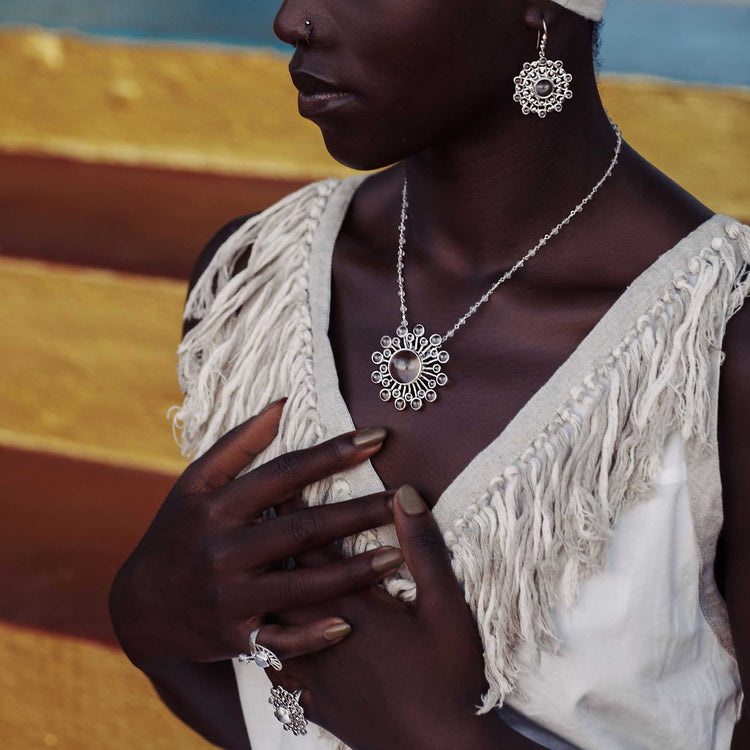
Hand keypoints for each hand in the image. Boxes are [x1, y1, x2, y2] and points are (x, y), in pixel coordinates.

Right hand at [108, 399, 404, 667]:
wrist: (138, 605)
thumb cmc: (176, 531)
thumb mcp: (194, 483)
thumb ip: (237, 444)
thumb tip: (282, 405)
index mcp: (218, 506)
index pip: (286, 472)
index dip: (334, 453)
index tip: (378, 437)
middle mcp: (224, 550)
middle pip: (304, 528)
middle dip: (360, 511)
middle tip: (406, 499)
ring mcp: (229, 597)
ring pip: (303, 584)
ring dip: (354, 572)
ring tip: (399, 556)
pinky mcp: (233, 637)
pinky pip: (281, 640)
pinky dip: (314, 635)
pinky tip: (350, 624)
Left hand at [266, 485, 504, 749]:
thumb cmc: (450, 676)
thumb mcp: (447, 606)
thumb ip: (424, 548)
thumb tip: (404, 494)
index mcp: (353, 605)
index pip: (314, 547)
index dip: (295, 512)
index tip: (279, 484)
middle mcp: (322, 633)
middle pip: (283, 578)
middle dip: (268, 543)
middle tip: (252, 514)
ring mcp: (313, 671)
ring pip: (271, 619)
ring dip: (261, 586)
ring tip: (248, 563)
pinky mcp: (313, 701)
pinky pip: (272, 666)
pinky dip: (261, 640)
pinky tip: (256, 633)